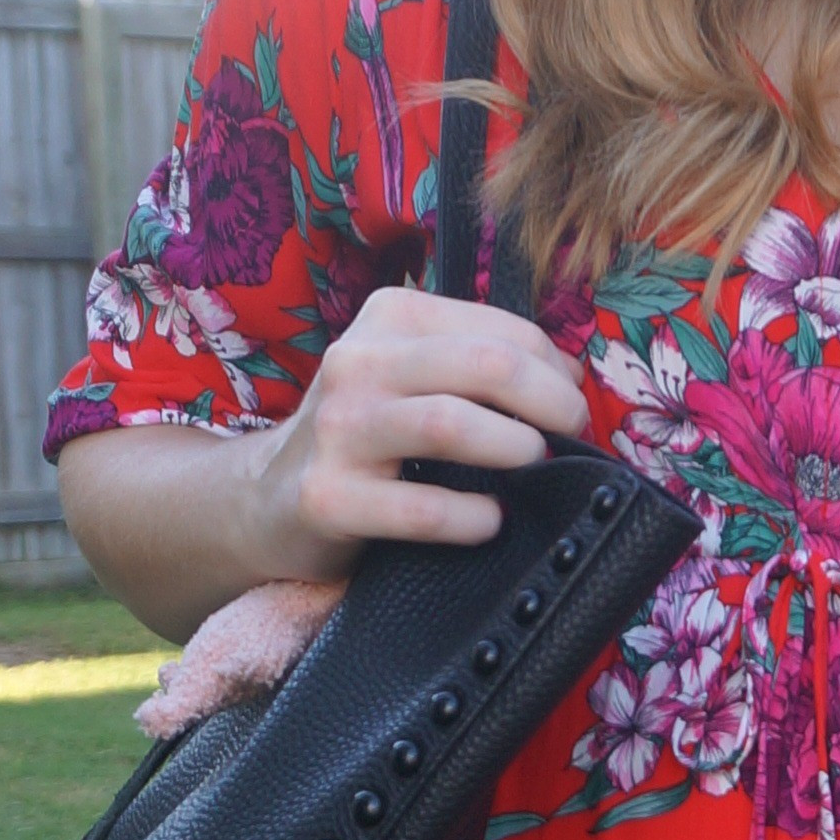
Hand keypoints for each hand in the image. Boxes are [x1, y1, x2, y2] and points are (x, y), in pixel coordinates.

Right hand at [247, 284, 593, 575]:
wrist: (266, 496)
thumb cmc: (363, 434)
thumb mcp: (410, 374)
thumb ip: (478, 362)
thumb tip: (570, 375)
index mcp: (390, 318)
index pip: (499, 330)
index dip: (554, 368)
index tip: (571, 403)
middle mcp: (358, 362)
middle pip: (486, 364)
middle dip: (551, 401)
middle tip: (573, 436)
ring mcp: (338, 430)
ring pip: (450, 424)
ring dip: (514, 448)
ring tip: (535, 466)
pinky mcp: (329, 498)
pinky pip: (421, 509)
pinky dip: (472, 517)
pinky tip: (490, 520)